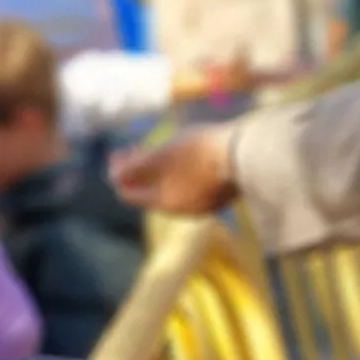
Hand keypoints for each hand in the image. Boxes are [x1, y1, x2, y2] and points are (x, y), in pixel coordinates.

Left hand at [110, 127, 238, 213]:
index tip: (115, 155)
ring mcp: (204, 203)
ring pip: (170, 188)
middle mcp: (184, 210)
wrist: (247, 152)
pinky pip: (189, 186)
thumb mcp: (161, 155)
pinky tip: (178, 155)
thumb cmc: (199, 151)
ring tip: (152, 149)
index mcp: (166, 204)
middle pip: (150, 192)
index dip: (118, 174)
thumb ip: (135, 167)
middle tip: (129, 149)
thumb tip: (112, 178)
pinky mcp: (220, 193)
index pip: (131, 195)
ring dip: (156, 171)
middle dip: (136, 171)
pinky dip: (176, 173)